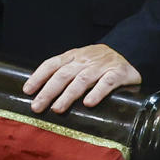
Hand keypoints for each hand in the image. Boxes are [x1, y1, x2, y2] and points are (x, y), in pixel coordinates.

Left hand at [23, 43, 142, 113]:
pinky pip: (107, 82)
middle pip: (63, 75)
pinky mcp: (120, 72)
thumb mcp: (80, 62)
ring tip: (57, 109)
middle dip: (48, 91)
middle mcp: (85, 60)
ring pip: (82, 79)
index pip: (51, 64)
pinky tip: (88, 103)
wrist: (132, 50)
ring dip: (68, 95)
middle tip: (36, 107)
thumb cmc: (99, 63)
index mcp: (73, 56)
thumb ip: (64, 73)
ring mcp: (102, 65)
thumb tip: (40, 94)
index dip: (38, 77)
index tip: (27, 91)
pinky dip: (97, 92)